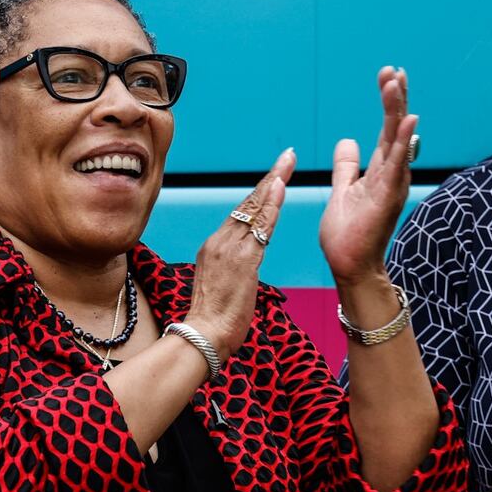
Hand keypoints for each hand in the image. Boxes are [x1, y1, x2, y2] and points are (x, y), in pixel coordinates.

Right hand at [183, 149, 295, 361]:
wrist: (203, 335)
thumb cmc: (213, 319)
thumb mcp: (222, 286)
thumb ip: (234, 269)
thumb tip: (245, 266)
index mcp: (214, 248)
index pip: (240, 215)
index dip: (259, 195)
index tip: (273, 177)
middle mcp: (219, 242)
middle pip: (248, 204)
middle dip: (269, 179)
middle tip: (287, 157)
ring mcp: (229, 249)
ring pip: (254, 211)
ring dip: (273, 185)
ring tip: (287, 163)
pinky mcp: (241, 260)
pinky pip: (260, 228)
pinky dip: (270, 207)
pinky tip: (280, 188)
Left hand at [320, 66, 417, 285]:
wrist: (349, 265)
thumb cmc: (348, 233)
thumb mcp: (342, 189)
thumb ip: (346, 166)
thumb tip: (348, 140)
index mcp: (380, 169)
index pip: (388, 128)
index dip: (389, 102)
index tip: (387, 75)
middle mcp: (391, 173)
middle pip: (396, 128)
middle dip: (395, 98)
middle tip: (393, 70)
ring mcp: (392, 184)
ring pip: (398, 141)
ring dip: (398, 111)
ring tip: (397, 82)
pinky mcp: (387, 197)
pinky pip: (397, 165)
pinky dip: (403, 143)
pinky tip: (409, 120)